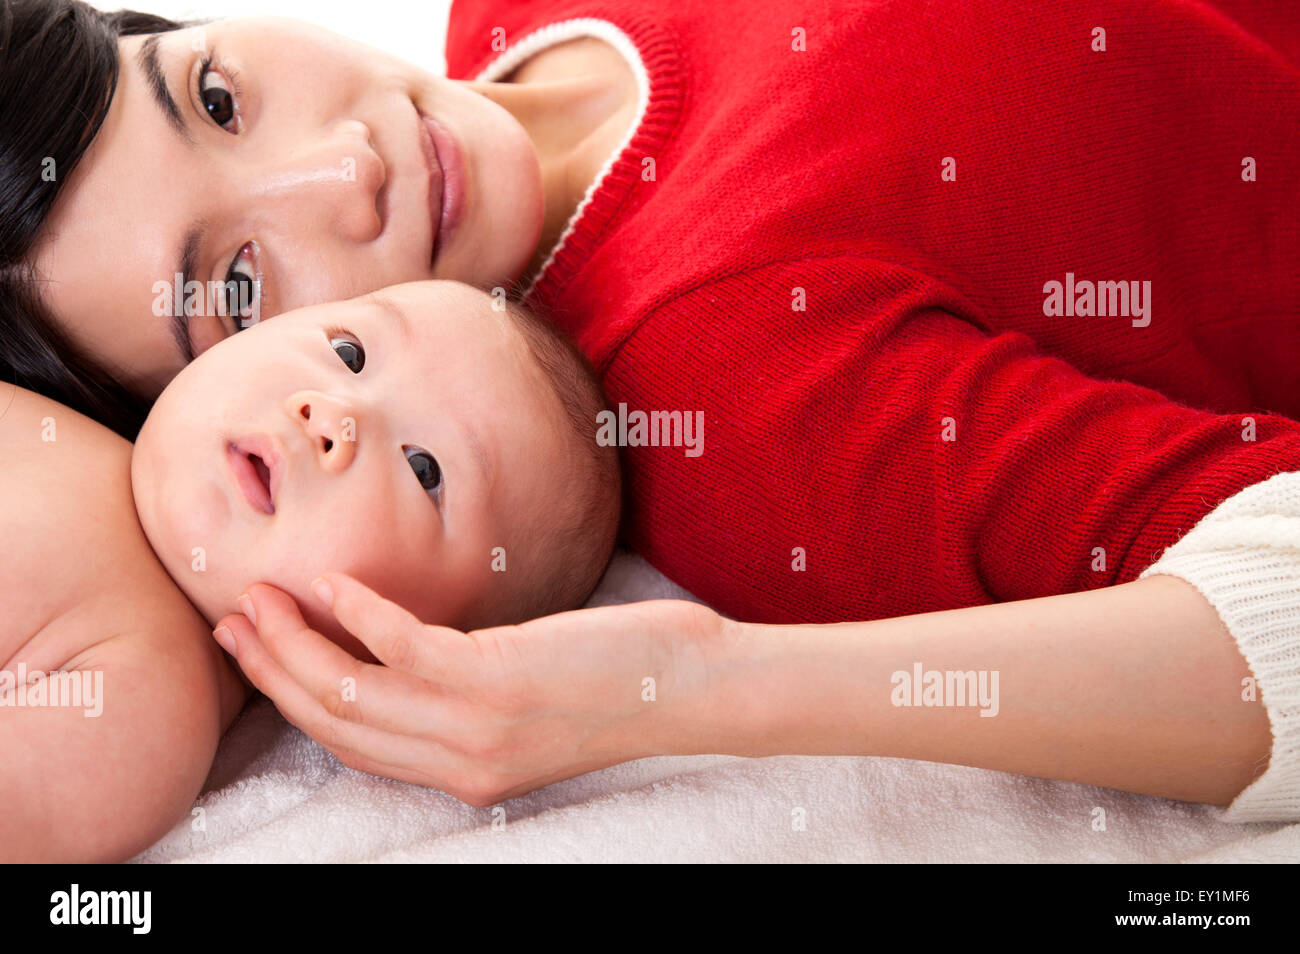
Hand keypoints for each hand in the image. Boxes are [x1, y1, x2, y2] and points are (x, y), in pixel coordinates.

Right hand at [213, 575, 732, 805]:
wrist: (692, 689)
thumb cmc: (616, 682)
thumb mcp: (526, 703)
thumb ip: (467, 690)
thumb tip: (414, 645)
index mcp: (461, 772)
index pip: (353, 743)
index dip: (292, 699)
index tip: (257, 653)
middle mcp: (459, 761)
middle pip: (335, 723)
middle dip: (274, 670)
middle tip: (233, 619)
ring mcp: (475, 727)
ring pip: (352, 693)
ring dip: (296, 643)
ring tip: (261, 596)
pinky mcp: (498, 683)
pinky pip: (404, 650)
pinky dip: (359, 614)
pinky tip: (333, 582)